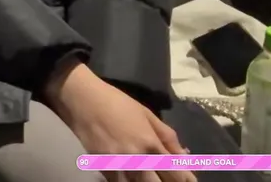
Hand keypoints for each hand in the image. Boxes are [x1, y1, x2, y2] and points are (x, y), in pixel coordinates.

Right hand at [47, 62, 195, 181]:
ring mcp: (117, 166)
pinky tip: (131, 176)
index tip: (189, 181)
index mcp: (151, 144)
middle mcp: (137, 159)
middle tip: (167, 179)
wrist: (81, 98)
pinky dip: (128, 181)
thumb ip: (167, 136)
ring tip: (149, 176)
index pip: (176, 173)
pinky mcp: (100, 169)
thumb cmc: (115, 102)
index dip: (186, 180)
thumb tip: (185, 155)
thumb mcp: (146, 114)